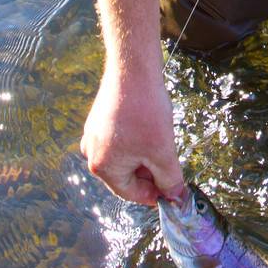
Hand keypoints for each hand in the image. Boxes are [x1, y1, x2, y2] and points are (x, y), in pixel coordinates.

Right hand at [80, 64, 184, 206]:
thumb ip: (170, 180)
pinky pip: (118, 140)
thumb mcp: (163, 152)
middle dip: (149, 172)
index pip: (130, 193)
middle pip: (125, 175)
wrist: (133, 69)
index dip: (155, 194)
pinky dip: (136, 140)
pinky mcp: (98, 119)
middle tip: (170, 162)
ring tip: (160, 140)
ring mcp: (92, 134)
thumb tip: (176, 198)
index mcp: (102, 167)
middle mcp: (91, 153)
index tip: (172, 191)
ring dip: (144, 155)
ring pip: (124, 157)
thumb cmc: (146, 111)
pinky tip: (149, 127)